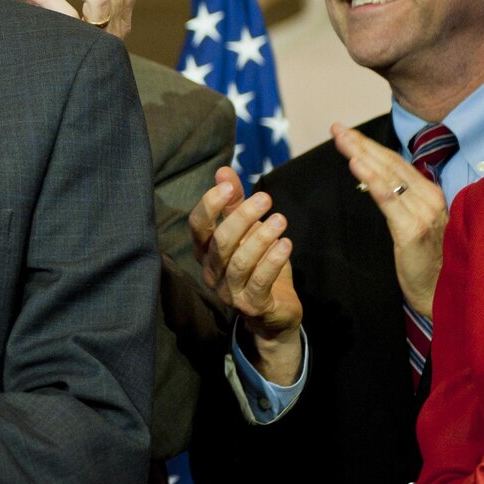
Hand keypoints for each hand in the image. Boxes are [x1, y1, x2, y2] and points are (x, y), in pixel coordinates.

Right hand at [187, 167, 303, 381]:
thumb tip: (223, 171)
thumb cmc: (257, 265)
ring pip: (239, 262)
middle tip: (266, 198)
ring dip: (261, 238)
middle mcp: (212, 272)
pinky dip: (273, 261)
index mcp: (205, 252)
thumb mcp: (247, 231)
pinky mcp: (252, 306)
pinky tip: (286, 244)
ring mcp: (230, 292)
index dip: (209, 205)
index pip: (198, 227)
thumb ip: (234, 203)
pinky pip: (259, 282)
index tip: (228, 186)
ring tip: (281, 220)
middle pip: (220, 242)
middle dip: (242, 218)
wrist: (273, 313)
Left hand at [332, 125, 447, 317]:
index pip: (396, 163)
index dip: (371, 146)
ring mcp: (423, 213)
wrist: (441, 294)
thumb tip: (375, 180)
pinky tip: (356, 165)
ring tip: (341, 139)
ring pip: (387, 176)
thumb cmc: (426, 261)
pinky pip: (388, 200)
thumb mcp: (415, 224)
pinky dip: (371, 180)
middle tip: (337, 128)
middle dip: (361, 144)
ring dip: (361, 154)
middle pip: (389, 164)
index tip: (348, 133)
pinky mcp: (412, 230)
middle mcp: (430, 198)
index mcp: (431, 194)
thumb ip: (401, 201)